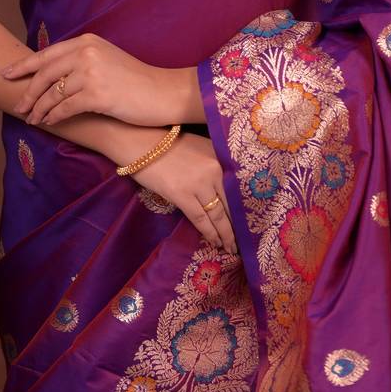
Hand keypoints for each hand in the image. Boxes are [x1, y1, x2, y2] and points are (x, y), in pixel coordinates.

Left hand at [0, 33, 198, 126]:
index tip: (6, 74)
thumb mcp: (106, 59)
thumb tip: (51, 75)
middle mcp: (87, 52)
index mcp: (87, 41)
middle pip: (44, 74)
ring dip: (39, 109)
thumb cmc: (135, 79)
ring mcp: (91, 72)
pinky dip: (53, 116)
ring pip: (52, 93)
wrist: (163, 92)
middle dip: (27, 92)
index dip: (23, 65)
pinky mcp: (97, 94)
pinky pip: (65, 107)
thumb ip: (81, 60)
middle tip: (17, 106)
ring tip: (32, 119)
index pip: (47, 54)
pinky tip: (49, 122)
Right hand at [131, 131, 237, 254]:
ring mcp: (199, 182)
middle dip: (237, 224)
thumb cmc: (167, 144)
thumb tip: (225, 188)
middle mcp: (214, 168)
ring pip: (218, 214)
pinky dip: (210, 233)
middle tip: (244, 241)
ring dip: (226, 234)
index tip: (250, 222)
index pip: (238, 187)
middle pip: (231, 203)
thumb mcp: (198, 147)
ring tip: (231, 247)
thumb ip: (214, 163)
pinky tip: (215, 242)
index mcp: (220, 155)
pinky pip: (201, 219)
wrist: (140, 144)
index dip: (244, 207)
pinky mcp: (182, 194)